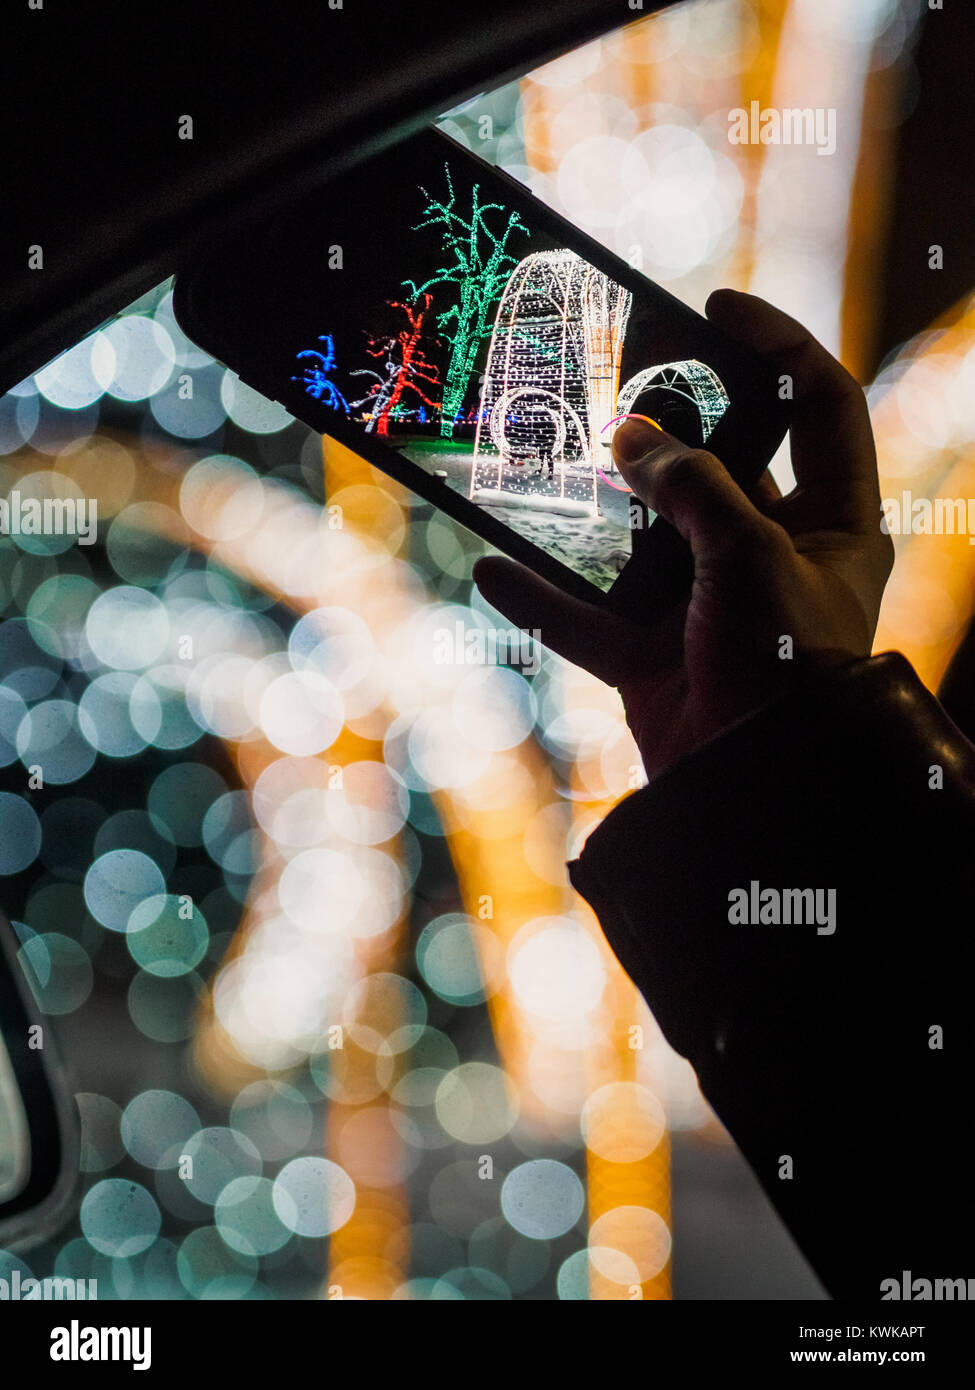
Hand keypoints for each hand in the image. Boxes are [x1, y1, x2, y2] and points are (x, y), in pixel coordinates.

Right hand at [472, 289, 893, 779]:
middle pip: (717, 467)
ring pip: (641, 541)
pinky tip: (496, 568)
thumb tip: (632, 438)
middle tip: (613, 386)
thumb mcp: (749, 555)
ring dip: (593, 512)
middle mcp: (771, 557)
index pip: (819, 406)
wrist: (755, 793)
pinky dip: (544, 598)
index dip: (777, 345)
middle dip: (664, 430)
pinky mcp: (653, 657)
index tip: (716, 308)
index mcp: (833, 522)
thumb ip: (691, 487)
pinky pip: (589, 619)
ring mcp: (706, 608)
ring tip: (547, 459)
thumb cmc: (784, 669)